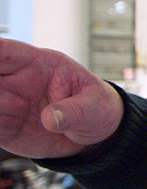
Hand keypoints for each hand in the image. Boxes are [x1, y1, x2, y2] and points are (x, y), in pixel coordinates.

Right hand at [0, 39, 122, 158]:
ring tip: (20, 111)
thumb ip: (76, 110)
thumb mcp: (95, 105)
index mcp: (39, 64)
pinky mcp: (4, 127)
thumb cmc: (95, 108)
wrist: (93, 135)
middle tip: (9, 99)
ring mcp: (7, 103)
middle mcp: (16, 81)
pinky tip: (9, 127)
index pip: (6, 52)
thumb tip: (52, 119)